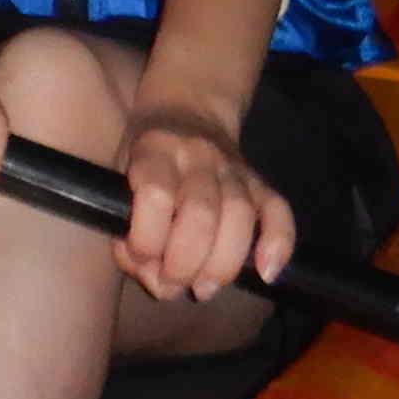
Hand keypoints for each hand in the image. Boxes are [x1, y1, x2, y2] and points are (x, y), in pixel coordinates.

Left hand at [116, 100, 293, 295]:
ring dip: (222, 265)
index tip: (141, 258)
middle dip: (186, 262)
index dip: (147, 238)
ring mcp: (234, 168)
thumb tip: (156, 281)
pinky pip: (279, 212)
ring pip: (240, 217)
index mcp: (155, 151)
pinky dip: (278, 244)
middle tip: (174, 282)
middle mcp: (198, 155)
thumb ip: (127, 236)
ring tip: (203, 286)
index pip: (156, 195)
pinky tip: (265, 272)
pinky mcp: (261, 183)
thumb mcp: (119, 183)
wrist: (185, 112)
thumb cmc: (143, 161)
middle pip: (201, 213)